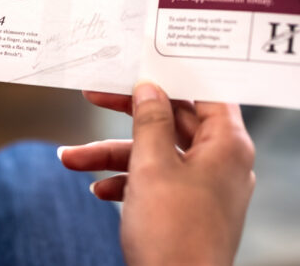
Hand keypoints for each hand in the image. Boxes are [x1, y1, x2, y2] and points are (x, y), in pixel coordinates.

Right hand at [61, 85, 254, 265]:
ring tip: (71, 159)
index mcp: (228, 144)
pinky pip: (157, 184)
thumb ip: (150, 120)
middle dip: (127, 116)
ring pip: (158, 155)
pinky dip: (127, 183)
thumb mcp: (153, 166)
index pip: (205, 92)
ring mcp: (206, 190)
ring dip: (113, 155)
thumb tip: (149, 88)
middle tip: (95, 96)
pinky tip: (98, 190)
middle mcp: (223, 163)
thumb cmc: (174, 234)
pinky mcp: (189, 212)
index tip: (141, 66)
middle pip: (175, 121)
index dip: (173, 76)